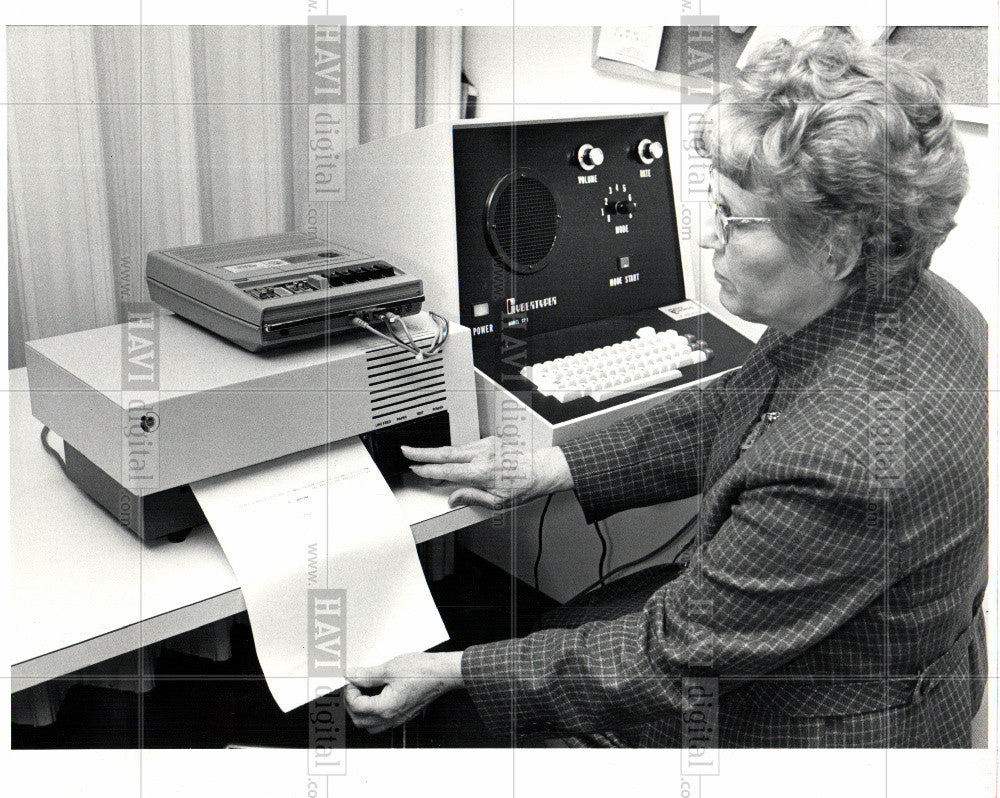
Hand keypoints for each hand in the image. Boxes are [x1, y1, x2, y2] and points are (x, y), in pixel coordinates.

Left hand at [344, 651, 463, 734]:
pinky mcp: (404, 715)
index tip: (352, 680)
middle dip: (351, 704)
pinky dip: (373, 713)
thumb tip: (352, 675)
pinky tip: (375, 698)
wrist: (442, 674)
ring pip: (370, 726)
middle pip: (360, 721)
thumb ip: (366, 675)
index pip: (356, 706)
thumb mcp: (389, 669)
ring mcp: (398, 718)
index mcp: (385, 708)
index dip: (349, 691)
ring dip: (361, 712)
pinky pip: (382, 722)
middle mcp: (391, 718)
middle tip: (353, 687)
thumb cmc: (422, 672)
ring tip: (362, 693)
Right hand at [402, 436, 573, 509]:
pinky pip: (467, 446)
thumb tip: (453, 498)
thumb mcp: (497, 503)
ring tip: (425, 460)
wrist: (541, 470)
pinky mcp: (491, 441)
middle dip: (422, 452)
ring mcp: (487, 446)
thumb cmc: (523, 487)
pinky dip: (456, 452)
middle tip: (406, 450)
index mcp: (482, 472)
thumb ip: (471, 498)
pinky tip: (451, 458)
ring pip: (456, 448)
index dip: (428, 470)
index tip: (415, 468)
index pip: (447, 470)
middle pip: (445, 452)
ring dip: (439, 453)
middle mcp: (483, 455)